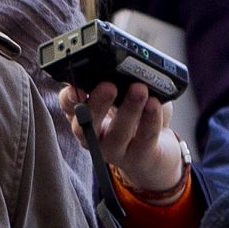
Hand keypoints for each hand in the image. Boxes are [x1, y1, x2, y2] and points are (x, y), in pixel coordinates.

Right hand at [59, 81, 183, 193]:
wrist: (160, 152)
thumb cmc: (140, 118)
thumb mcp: (127, 96)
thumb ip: (123, 83)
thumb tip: (127, 69)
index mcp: (86, 117)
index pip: (68, 106)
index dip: (68, 97)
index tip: (77, 87)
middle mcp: (95, 136)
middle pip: (86, 125)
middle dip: (97, 104)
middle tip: (108, 86)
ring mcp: (116, 151)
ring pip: (118, 133)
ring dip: (128, 109)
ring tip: (139, 90)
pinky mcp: (140, 158)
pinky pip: (145, 138)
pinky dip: (151, 119)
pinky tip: (155, 104)